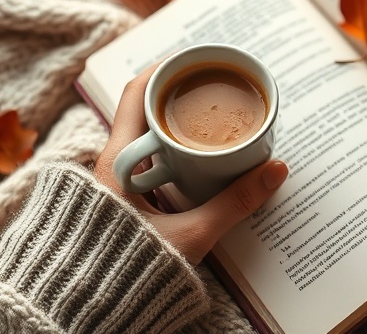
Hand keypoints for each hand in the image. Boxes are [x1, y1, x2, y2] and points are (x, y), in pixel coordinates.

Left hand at [93, 64, 288, 264]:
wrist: (91, 305)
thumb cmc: (130, 268)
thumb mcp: (191, 234)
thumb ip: (234, 203)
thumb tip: (275, 170)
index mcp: (117, 160)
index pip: (136, 94)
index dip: (164, 70)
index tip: (194, 61)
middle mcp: (109, 164)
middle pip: (143, 111)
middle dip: (178, 97)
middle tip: (212, 90)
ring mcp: (111, 182)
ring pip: (144, 137)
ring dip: (174, 125)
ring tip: (209, 121)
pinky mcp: (119, 201)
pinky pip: (146, 162)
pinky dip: (171, 152)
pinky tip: (195, 160)